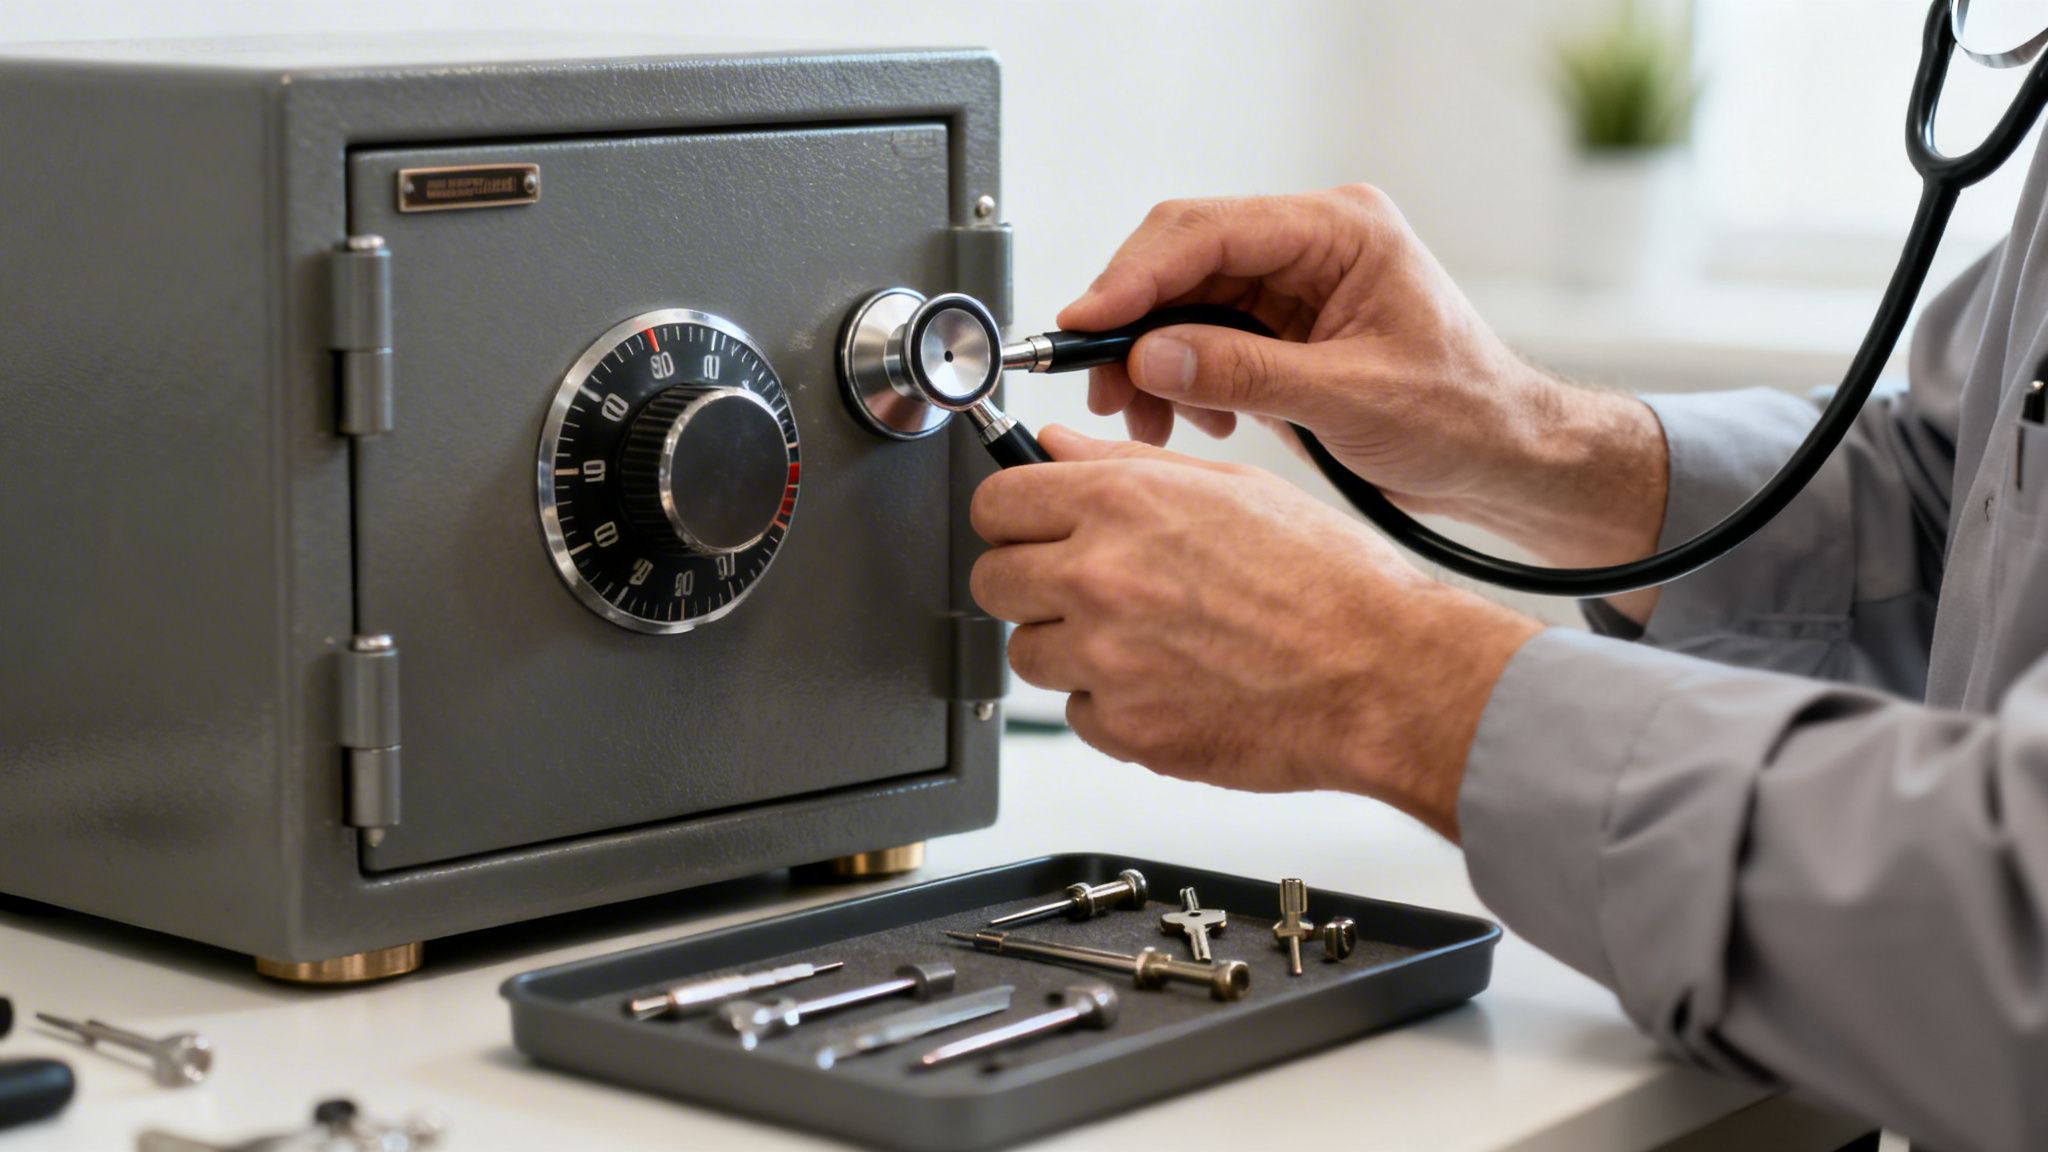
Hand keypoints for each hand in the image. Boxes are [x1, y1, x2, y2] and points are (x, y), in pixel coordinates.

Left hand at [970, 426, 1542, 837]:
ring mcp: (1106, 657)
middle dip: (1029, 584)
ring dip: (1069, 648)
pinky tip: (1171, 683)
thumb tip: (1058, 447)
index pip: (996, 502)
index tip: (1026, 529)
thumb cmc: (1331, 582)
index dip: (1011, 516)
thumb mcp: (1233, 487)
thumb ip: (1128, 466)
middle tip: (1083, 589)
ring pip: (1029, 653)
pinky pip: (1078, 713)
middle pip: (993, 580)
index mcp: (1122, 502)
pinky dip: (1112, 704)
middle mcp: (1101, 575)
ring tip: (1145, 640)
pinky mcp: (1124, 727)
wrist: (1384, 674)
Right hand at [1062, 186, 1667, 582]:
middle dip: (1132, 325)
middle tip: (1099, 385)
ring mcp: (1292, 286)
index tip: (1085, 324)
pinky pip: (1200, 339)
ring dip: (1150, 361)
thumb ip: (1247, 373)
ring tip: (1145, 421)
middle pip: (1183, 261)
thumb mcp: (1351, 399)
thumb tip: (1152, 354)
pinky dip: (1178, 380)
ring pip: (1181, 303)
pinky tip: (1191, 422)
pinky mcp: (1279, 330)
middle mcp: (1310, 245)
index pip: (1208, 231)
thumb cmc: (1462, 418)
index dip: (1135, 277)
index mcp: (1340, 231)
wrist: (1503, 461)